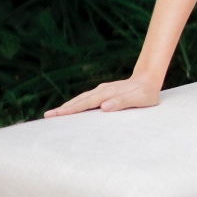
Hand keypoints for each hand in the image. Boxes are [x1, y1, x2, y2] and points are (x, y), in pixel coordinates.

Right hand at [45, 75, 161, 116]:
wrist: (149, 79)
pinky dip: (75, 104)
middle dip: (63, 109)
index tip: (57, 115)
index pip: (85, 103)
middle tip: (47, 116)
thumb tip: (104, 107)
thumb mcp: (138, 100)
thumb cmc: (145, 93)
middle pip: (79, 101)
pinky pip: (85, 99)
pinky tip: (69, 110)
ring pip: (80, 99)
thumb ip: (122, 102)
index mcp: (107, 94)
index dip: (71, 110)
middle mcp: (101, 91)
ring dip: (67, 107)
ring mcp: (101, 91)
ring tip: (53, 114)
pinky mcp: (102, 92)